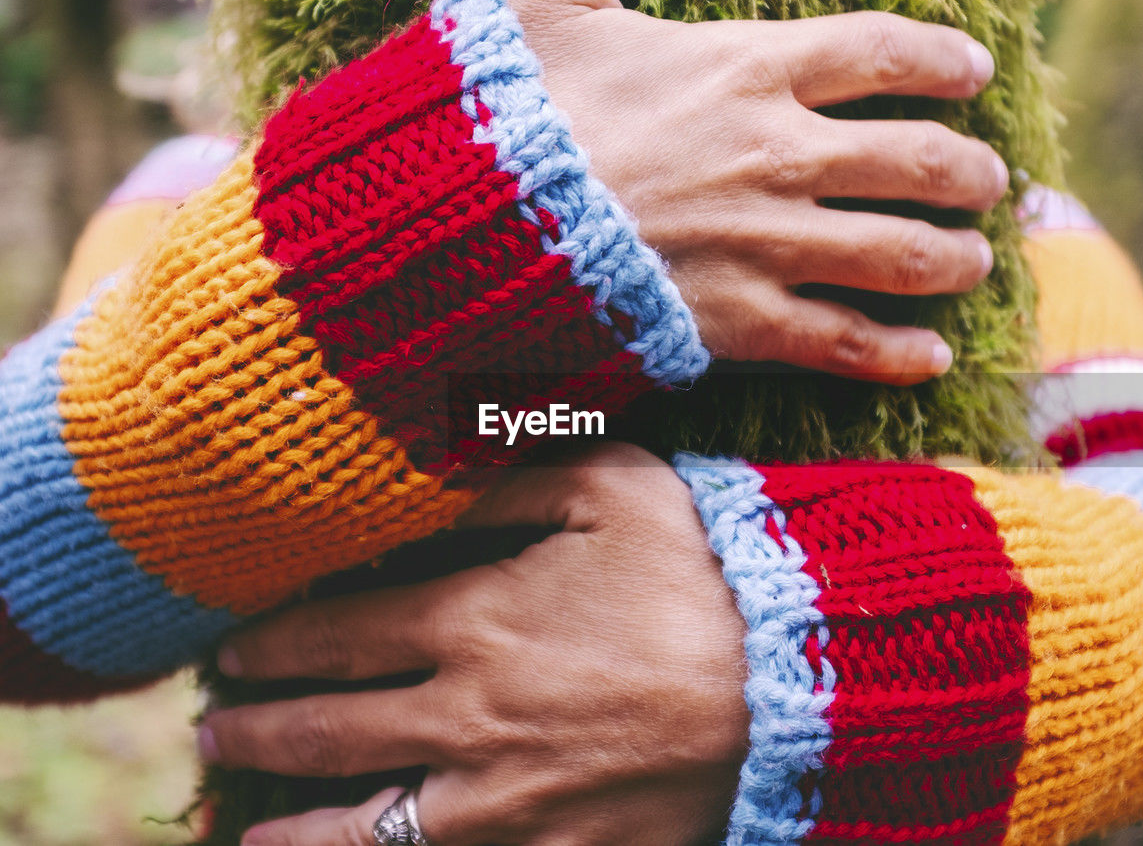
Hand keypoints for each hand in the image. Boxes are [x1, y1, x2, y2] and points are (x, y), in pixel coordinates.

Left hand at [200, 444, 749, 845]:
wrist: (794, 681)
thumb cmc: (702, 573)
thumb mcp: (612, 487)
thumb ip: (508, 474)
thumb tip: (427, 467)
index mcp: (473, 620)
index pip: (330, 635)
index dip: (264, 643)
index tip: (228, 650)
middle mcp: (466, 718)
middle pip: (325, 733)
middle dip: (252, 732)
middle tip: (215, 730)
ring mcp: (505, 801)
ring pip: (363, 832)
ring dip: (292, 829)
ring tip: (250, 828)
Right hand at [514, 0, 1007, 381]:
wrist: (475, 226)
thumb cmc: (511, 116)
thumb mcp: (548, 8)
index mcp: (746, 70)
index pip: (882, 53)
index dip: (941, 60)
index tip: (971, 74)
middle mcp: (778, 157)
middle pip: (916, 159)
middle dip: (968, 173)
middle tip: (986, 183)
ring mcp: (765, 244)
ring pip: (899, 254)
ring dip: (952, 259)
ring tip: (973, 262)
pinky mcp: (740, 321)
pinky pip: (843, 341)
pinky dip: (898, 352)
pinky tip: (932, 354)